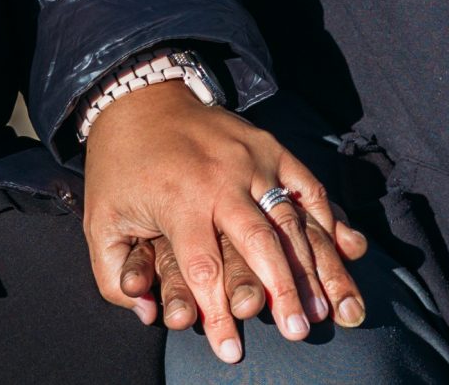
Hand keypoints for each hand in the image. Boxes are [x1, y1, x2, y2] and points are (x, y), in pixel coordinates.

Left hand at [82, 80, 370, 364]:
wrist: (140, 97)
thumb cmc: (120, 167)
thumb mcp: (100, 220)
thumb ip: (114, 276)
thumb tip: (146, 316)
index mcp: (179, 198)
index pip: (204, 268)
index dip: (217, 315)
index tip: (230, 352)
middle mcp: (222, 178)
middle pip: (260, 243)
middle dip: (283, 292)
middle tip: (298, 332)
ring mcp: (252, 158)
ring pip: (293, 219)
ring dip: (316, 266)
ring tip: (332, 310)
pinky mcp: (271, 146)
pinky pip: (309, 186)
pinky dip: (331, 220)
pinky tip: (348, 254)